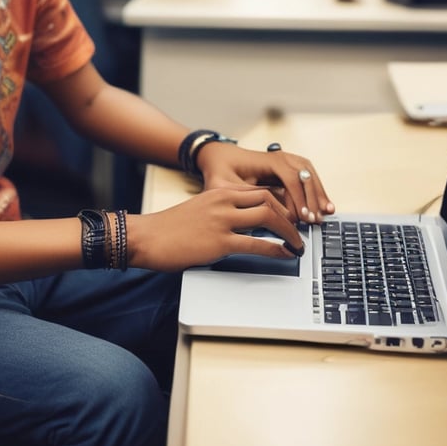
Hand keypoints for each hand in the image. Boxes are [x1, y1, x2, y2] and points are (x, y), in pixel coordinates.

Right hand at [128, 186, 304, 271]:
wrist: (146, 237)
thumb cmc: (169, 228)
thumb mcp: (199, 210)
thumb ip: (221, 212)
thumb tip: (243, 225)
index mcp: (219, 192)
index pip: (260, 191)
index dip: (281, 204)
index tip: (290, 217)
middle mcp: (223, 201)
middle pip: (269, 199)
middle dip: (290, 215)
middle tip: (300, 230)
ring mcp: (222, 221)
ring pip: (268, 217)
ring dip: (289, 231)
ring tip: (298, 244)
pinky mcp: (219, 242)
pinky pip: (257, 243)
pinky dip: (276, 249)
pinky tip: (284, 254)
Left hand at [196, 140, 333, 225]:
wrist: (219, 157)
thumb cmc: (219, 171)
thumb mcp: (222, 186)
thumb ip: (241, 197)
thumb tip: (262, 212)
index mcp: (265, 160)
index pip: (289, 177)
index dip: (298, 197)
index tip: (303, 217)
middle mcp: (278, 157)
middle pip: (304, 174)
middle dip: (312, 198)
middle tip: (316, 220)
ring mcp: (285, 160)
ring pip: (309, 174)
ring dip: (318, 193)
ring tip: (326, 212)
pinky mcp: (287, 167)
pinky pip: (307, 176)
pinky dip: (316, 189)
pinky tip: (323, 204)